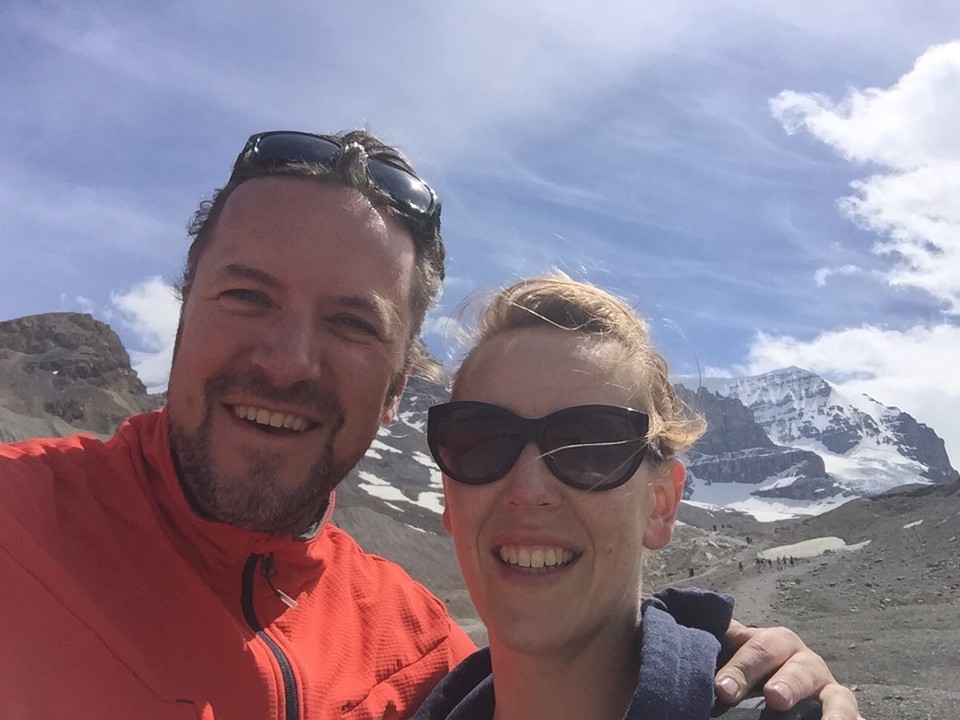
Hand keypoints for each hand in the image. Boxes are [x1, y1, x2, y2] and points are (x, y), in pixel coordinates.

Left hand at [716, 620, 862, 718]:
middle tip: (774, 698)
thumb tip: (682, 634)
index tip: (723, 689)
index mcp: (776, 644)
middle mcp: (806, 664)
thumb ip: (716, 642)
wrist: (776, 687)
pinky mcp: (847, 716)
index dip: (741, 668)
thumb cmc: (747, 670)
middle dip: (788, 683)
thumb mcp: (733, 652)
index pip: (759, 648)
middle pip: (800, 669)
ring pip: (839, 697)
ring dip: (833, 712)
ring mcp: (830, 693)